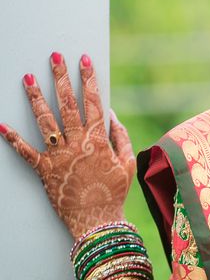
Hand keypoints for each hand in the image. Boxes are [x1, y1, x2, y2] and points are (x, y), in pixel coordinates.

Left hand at [1, 52, 134, 240]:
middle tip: (54, 56)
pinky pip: (26, 153)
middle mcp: (77, 144)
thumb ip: (120, 137)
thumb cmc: (114, 194)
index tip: (84, 60)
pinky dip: (13, 139)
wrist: (98, 222)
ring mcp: (59, 156)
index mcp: (98, 140)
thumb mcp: (127, 164)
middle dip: (61, 78)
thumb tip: (111, 115)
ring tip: (28, 77)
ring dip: (36, 98)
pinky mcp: (45, 170)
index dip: (88, 79)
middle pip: (67, 104)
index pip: (93, 102)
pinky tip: (1, 125)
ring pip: (45, 121)